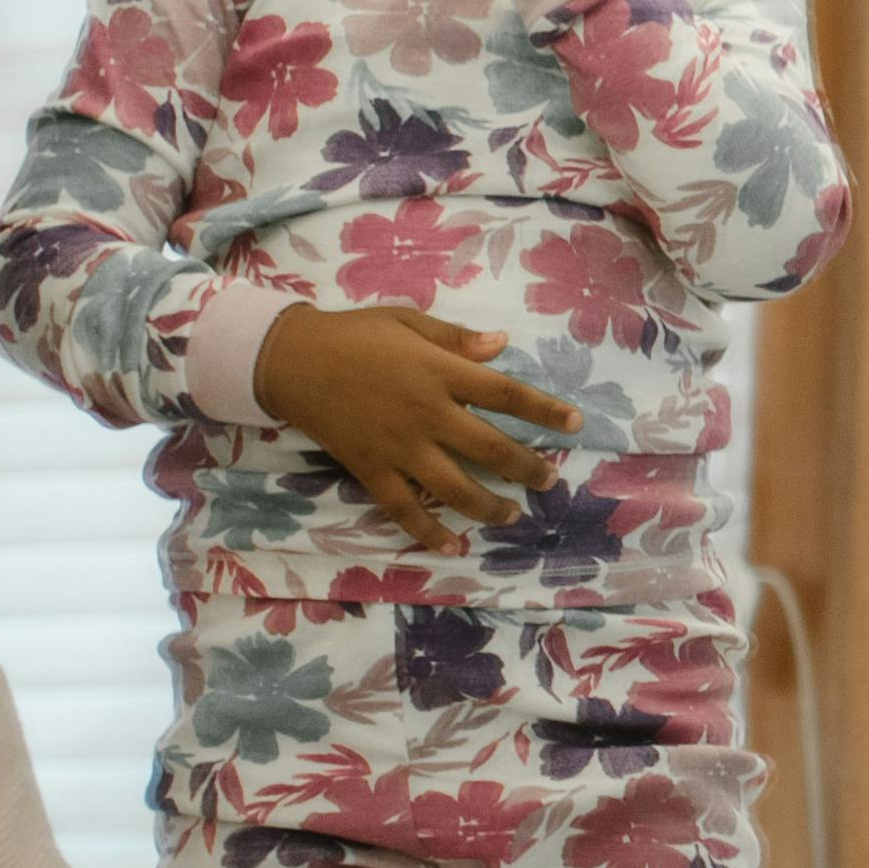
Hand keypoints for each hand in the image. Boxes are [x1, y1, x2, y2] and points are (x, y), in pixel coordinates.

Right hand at [258, 308, 576, 544]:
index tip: (576, 423)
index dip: (545, 411)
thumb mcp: (408, 321)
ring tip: (512, 515)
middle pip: (491, 449)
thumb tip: (502, 345)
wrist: (292, 360)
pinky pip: (404, 510)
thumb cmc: (354, 334)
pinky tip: (452, 546)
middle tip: (550, 481)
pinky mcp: (372, 470)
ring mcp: (399, 447)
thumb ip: (456, 339)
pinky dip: (429, 531)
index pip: (506, 395)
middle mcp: (427, 414)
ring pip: (455, 488)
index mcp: (439, 372)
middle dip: (527, 469)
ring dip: (489, 506)